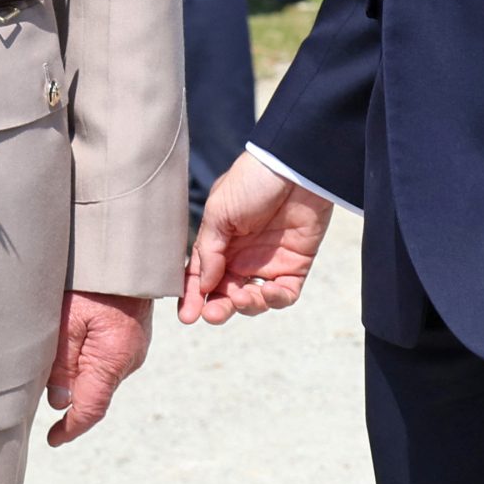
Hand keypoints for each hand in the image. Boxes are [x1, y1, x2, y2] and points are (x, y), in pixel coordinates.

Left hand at [44, 291, 151, 446]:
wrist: (126, 251)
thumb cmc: (93, 281)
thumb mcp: (67, 320)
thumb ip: (62, 364)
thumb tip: (58, 402)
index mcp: (113, 359)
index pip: (91, 409)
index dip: (70, 429)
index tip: (52, 439)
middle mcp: (130, 359)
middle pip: (95, 392)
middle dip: (70, 396)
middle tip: (40, 386)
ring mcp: (136, 348)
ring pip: (101, 375)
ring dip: (79, 373)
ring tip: (56, 354)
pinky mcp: (135, 336)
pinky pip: (109, 359)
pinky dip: (90, 359)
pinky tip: (75, 341)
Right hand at [179, 151, 333, 325]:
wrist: (294, 166)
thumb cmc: (252, 180)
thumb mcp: (219, 211)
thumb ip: (209, 250)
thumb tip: (202, 286)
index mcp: (220, 242)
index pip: (203, 277)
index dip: (193, 297)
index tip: (187, 316)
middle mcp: (243, 256)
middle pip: (227, 294)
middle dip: (218, 308)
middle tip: (213, 314)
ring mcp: (269, 263)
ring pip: (254, 300)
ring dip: (246, 306)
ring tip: (241, 298)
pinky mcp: (296, 265)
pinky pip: (285, 294)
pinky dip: (275, 300)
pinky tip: (266, 291)